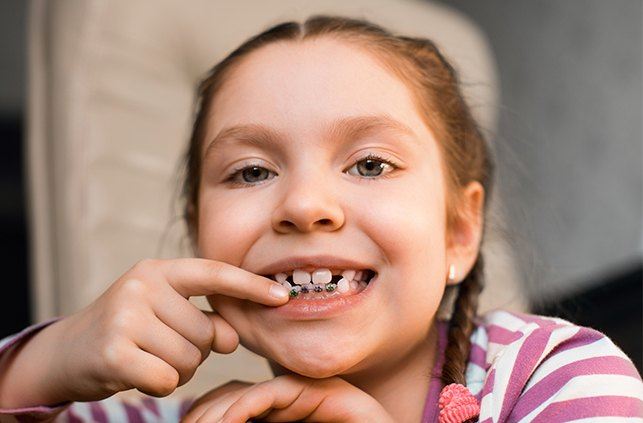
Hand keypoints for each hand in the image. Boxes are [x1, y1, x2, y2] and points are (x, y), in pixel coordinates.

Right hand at [0, 258, 289, 406]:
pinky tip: (137, 373)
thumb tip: (232, 339)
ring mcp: (124, 315)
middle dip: (194, 350)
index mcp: (159, 270)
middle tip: (161, 346)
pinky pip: (168, 378)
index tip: (283, 296)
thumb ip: (206, 321)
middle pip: (206, 333)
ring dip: (177, 369)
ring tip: (149, 357)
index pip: (214, 274)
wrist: (68, 352)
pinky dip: (160, 384)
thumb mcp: (168, 316)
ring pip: (190, 359)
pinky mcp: (112, 349)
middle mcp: (141, 285)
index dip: (251, 286)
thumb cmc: (130, 331)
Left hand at [181, 374, 394, 422]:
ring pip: (250, 391)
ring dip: (221, 412)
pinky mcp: (324, 393)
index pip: (229, 402)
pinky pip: (275, 392)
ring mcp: (308, 393)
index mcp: (277, 415)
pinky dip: (247, 406)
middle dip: (205, 412)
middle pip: (233, 393)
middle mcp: (289, 400)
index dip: (203, 413)